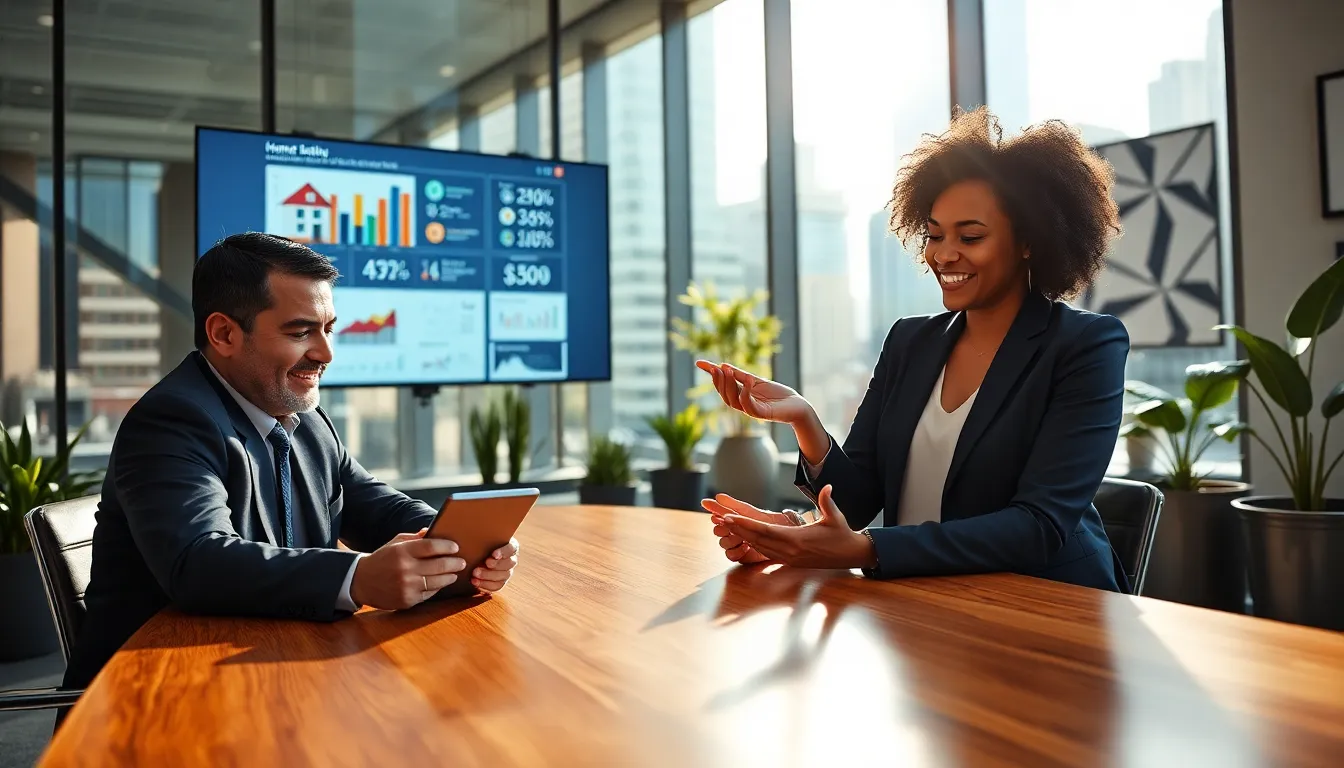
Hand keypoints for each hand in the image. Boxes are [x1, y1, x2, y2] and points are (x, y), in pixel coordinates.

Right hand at [350, 528, 465, 609]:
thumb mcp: (395, 543)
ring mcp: (407, 586)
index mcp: (402, 551)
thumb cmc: (382, 559)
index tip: (455, 547)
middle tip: (462, 561)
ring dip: (450, 577)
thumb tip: (433, 532)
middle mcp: (405, 569)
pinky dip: (437, 588)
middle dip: (455, 563)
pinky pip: (429, 594)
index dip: (446, 547)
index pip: (431, 546)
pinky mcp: (407, 601)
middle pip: (439, 565)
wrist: (360, 581)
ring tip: (455, 573)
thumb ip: (415, 538)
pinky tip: (441, 583)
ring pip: (438, 582)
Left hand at [469, 538, 520, 592]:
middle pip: (508, 564)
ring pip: (503, 576)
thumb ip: (483, 535)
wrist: (475, 555)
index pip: (512, 548)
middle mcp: (511, 559)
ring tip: (475, 573)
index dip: (504, 552)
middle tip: (482, 565)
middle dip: (495, 565)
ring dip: (488, 576)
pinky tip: (475, 581)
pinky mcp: (501, 582)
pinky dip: (486, 585)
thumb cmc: (479, 543)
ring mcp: (507, 572)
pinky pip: (497, 586)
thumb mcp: (483, 537)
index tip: (494, 555)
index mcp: (510, 546)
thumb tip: (476, 525)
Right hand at [695, 360, 813, 425]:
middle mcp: (743, 405)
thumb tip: (722, 365)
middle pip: (724, 395)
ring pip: (733, 401)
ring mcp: (752, 410)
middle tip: (716, 368)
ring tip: (727, 370)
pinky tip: (748, 380)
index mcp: (741, 396)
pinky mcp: (763, 414)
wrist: (797, 405)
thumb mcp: (755, 380)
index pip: (722, 386)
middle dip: (718, 381)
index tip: (699, 363)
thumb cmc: (778, 394)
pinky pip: (749, 406)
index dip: (711, 375)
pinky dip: (746, 393)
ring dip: (729, 386)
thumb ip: (740, 375)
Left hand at [718, 485, 875, 569]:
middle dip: (737, 529)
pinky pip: (767, 552)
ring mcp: (789, 558)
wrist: (850, 555)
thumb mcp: (835, 516)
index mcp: (797, 539)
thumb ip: (827, 501)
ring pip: (759, 547)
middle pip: (757, 539)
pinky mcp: (791, 561)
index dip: (744, 524)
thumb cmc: (842, 534)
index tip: (729, 517)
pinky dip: (754, 544)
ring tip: (728, 527)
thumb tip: (827, 486)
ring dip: (743, 537)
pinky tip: (745, 538)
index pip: (764, 531)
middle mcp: (790, 551)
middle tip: (720, 519)